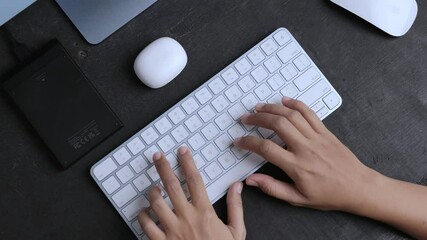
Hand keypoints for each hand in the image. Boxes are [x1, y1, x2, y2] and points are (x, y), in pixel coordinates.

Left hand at [138, 147, 245, 239]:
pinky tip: (144, 211)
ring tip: (153, 186)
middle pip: (172, 186)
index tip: (182, 151)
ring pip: (156, 203)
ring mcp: (172, 231)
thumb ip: (236, 207)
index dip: (187, 163)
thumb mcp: (236, 232)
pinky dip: (143, 216)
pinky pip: (147, 226)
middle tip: (157, 156)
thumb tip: (237, 187)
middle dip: (163, 168)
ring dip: (152, 191)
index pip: (195, 180)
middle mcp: (186, 218)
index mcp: (205, 213)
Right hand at [234, 97, 378, 211]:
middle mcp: (306, 148)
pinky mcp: (326, 132)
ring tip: (259, 107)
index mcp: (297, 166)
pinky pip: (309, 113)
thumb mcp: (298, 199)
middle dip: (258, 118)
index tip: (239, 141)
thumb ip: (272, 188)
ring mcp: (317, 137)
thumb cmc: (329, 195)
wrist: (358, 187)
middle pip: (277, 124)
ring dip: (273, 108)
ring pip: (291, 115)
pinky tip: (284, 100)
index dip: (248, 142)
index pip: (266, 149)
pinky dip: (296, 104)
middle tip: (246, 118)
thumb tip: (251, 181)